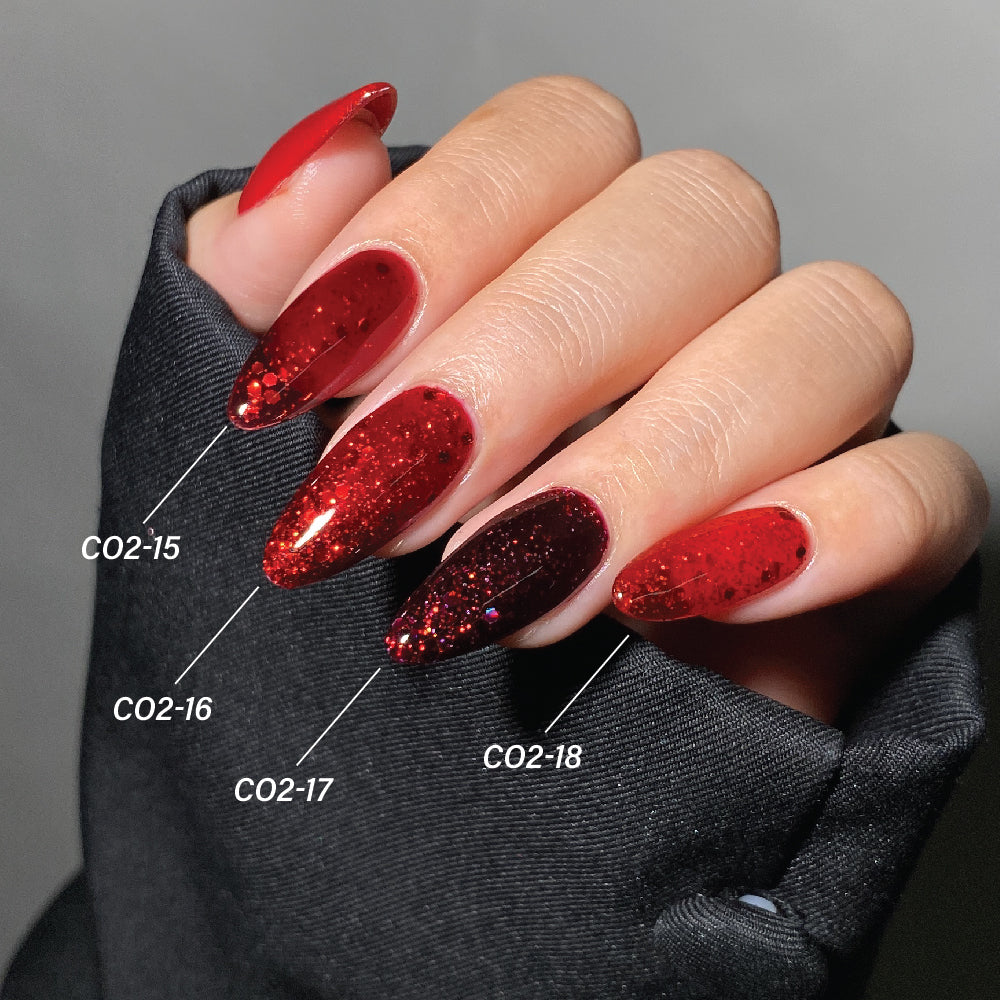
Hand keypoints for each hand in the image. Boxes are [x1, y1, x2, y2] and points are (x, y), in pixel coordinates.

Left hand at [186, 76, 987, 722]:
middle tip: (398, 500)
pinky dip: (827, 531)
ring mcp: (795, 417)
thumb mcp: (278, 431)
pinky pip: (930, 487)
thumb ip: (269, 285)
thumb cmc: (348, 587)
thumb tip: (317, 165)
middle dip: (535, 357)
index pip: (557, 139)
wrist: (427, 784)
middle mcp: (692, 309)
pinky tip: (677, 598)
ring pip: (829, 328)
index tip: (310, 371)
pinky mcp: (871, 545)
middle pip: (698, 218)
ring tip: (518, 590)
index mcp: (557, 251)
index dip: (441, 231)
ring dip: (658, 457)